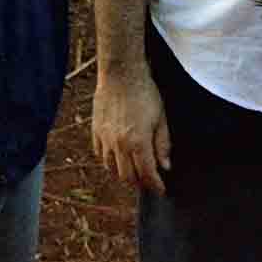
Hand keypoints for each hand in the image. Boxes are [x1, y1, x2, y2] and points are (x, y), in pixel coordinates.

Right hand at [91, 69, 171, 193]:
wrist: (121, 72)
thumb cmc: (145, 92)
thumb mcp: (161, 118)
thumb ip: (163, 144)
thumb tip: (165, 166)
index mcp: (138, 142)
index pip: (147, 174)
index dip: (155, 185)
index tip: (161, 189)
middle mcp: (119, 144)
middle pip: (128, 176)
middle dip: (140, 183)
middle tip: (149, 181)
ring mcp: (105, 138)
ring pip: (112, 168)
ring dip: (123, 174)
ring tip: (133, 171)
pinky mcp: (96, 130)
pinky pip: (100, 154)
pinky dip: (109, 160)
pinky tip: (117, 157)